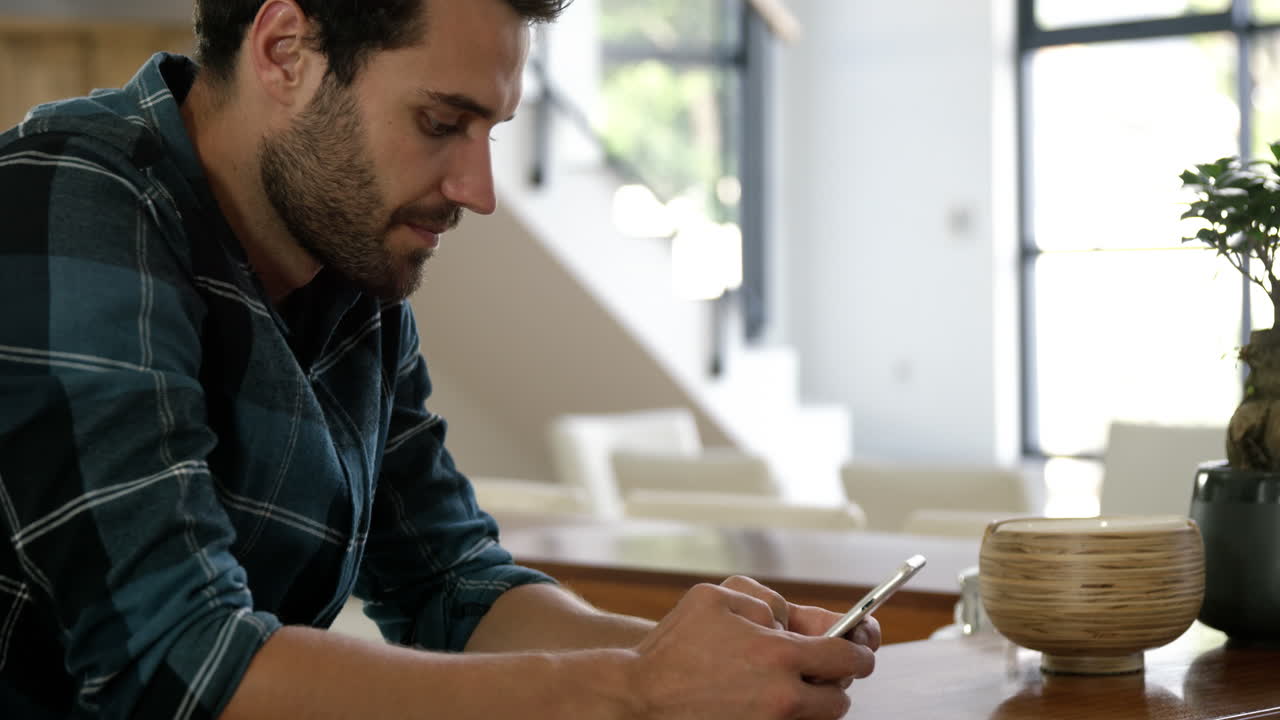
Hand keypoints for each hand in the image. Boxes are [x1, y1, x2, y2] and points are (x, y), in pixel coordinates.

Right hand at [627, 578, 875, 719]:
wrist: (639, 696)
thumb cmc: (674, 645)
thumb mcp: (717, 598)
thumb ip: (767, 602)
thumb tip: (795, 621)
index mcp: (779, 654)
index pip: (849, 658)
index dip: (859, 649)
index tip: (858, 647)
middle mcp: (783, 697)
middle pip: (841, 697)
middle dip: (834, 679)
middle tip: (817, 666)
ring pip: (819, 718)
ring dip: (813, 700)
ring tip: (783, 682)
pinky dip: (788, 714)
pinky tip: (762, 697)